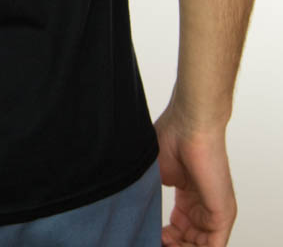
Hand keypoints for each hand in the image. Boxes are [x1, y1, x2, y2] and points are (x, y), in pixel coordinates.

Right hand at [154, 101, 236, 246]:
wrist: (189, 124)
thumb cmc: (170, 138)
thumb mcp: (155, 174)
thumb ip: (150, 196)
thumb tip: (135, 213)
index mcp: (189, 194)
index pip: (181, 227)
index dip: (165, 235)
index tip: (149, 232)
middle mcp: (203, 204)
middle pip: (191, 239)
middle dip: (173, 243)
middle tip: (155, 238)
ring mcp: (214, 209)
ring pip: (201, 245)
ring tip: (162, 242)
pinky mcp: (222, 213)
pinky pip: (213, 246)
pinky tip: (173, 245)